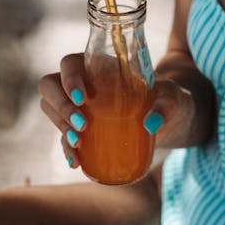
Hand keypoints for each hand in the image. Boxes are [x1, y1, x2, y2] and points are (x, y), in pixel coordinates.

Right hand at [38, 54, 199, 169]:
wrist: (172, 120)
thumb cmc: (171, 100)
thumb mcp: (174, 98)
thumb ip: (167, 104)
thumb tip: (151, 122)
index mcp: (101, 65)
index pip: (71, 63)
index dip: (69, 78)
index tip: (83, 98)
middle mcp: (85, 82)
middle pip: (51, 86)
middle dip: (59, 106)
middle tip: (81, 125)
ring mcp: (81, 106)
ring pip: (51, 109)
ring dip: (59, 127)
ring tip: (79, 144)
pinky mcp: (83, 129)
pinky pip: (64, 135)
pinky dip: (67, 148)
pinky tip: (76, 161)